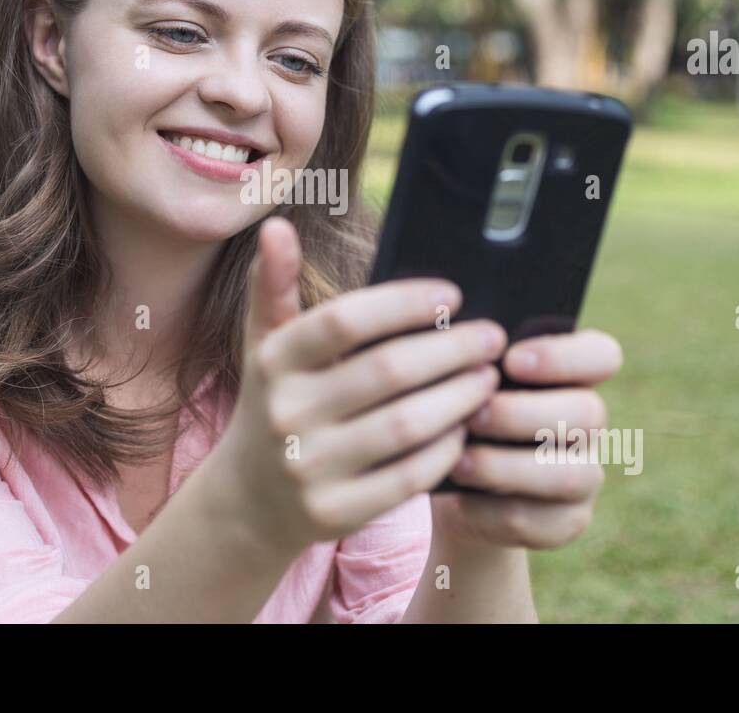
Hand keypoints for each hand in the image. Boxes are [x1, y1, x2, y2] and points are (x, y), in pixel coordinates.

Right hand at [205, 216, 504, 555]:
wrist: (248, 500)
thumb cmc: (275, 402)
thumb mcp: (265, 344)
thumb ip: (274, 284)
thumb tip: (277, 225)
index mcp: (273, 361)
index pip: (345, 320)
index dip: (405, 302)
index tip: (453, 295)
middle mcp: (285, 413)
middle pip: (387, 371)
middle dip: (451, 350)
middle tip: (491, 337)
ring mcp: (309, 467)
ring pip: (405, 426)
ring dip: (459, 398)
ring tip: (488, 378)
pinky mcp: (334, 513)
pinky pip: (408, 478)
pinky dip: (445, 449)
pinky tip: (466, 427)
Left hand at [430, 328, 622, 549]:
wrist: (448, 477)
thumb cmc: (456, 407)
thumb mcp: (460, 378)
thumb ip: (473, 358)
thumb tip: (458, 343)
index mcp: (573, 374)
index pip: (601, 355)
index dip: (563, 356)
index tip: (510, 359)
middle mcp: (588, 423)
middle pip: (588, 414)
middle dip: (523, 415)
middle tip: (472, 415)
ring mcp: (585, 474)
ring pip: (570, 474)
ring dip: (507, 468)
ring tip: (458, 460)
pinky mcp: (568, 520)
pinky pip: (546, 522)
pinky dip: (496, 512)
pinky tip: (462, 499)